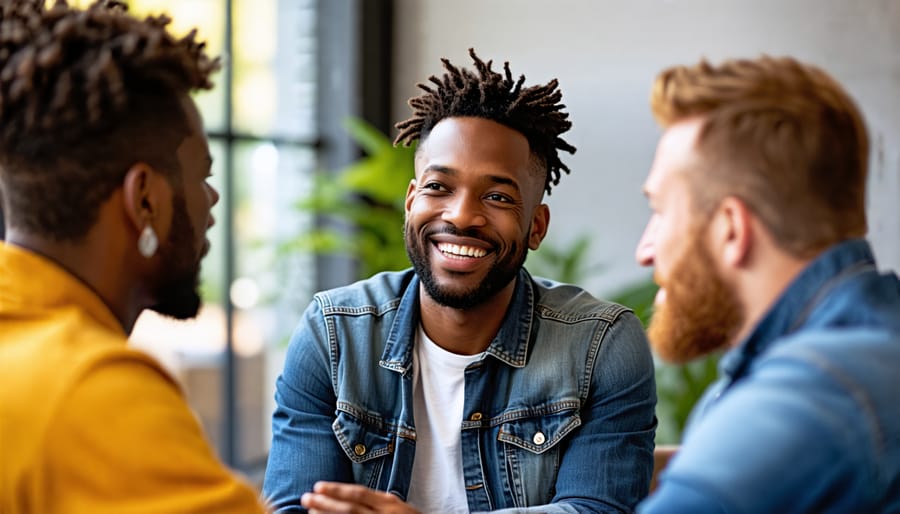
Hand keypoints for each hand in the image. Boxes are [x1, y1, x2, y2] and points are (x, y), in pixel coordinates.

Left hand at [301, 481, 421, 513]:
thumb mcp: (398, 507)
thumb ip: (379, 502)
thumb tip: (353, 496)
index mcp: (389, 504)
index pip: (359, 493)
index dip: (337, 490)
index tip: (318, 486)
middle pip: (350, 509)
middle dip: (325, 504)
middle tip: (305, 498)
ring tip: (310, 513)